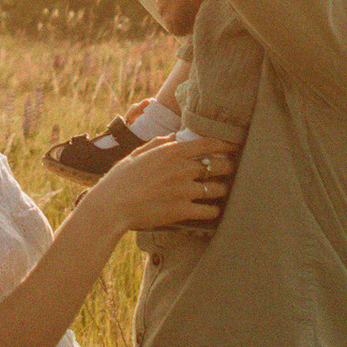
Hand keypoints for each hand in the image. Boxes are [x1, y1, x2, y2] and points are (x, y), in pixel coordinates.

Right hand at [90, 132, 234, 235]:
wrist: (111, 206)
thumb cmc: (121, 179)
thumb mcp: (138, 154)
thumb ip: (159, 142)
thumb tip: (175, 136)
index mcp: (171, 151)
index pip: (209, 143)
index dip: (226, 144)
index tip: (234, 146)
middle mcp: (182, 168)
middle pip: (220, 166)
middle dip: (227, 168)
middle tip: (228, 171)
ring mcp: (184, 190)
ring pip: (218, 189)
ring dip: (221, 190)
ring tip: (220, 192)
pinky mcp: (182, 211)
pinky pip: (210, 211)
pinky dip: (214, 211)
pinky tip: (213, 210)